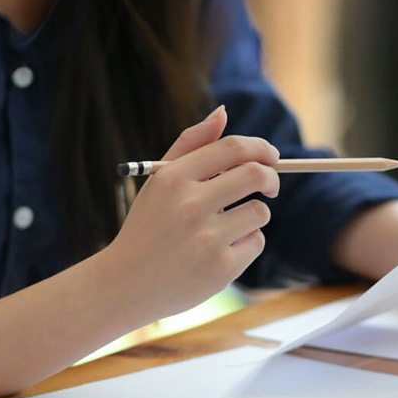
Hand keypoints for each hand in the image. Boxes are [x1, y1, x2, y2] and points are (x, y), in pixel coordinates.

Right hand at [100, 106, 279, 322]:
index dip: (261, 148)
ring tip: (227, 228)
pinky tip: (220, 252)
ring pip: (260, 211)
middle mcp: (190, 205)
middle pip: (256, 175)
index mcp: (174, 177)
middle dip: (272, 177)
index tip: (270, 156)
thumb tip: (223, 113)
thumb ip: (192, 145)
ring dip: (254, 215)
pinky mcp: (221, 268)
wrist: (125, 284)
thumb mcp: (160, 182)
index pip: (233, 148)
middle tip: (271, 186)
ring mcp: (206, 238)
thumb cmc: (148, 226)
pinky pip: (256, 242)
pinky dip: (246, 244)